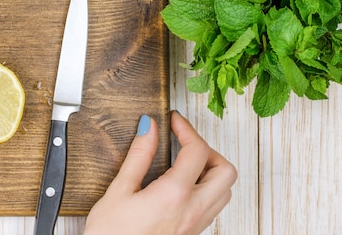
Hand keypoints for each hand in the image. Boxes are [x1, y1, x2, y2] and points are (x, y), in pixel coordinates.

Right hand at [84, 111, 236, 234]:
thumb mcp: (119, 190)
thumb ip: (138, 156)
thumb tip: (149, 128)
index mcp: (174, 195)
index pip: (197, 150)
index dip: (186, 128)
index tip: (173, 121)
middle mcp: (192, 210)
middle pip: (225, 171)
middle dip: (208, 149)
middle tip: (185, 141)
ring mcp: (195, 224)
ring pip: (224, 191)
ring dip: (211, 170)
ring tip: (185, 161)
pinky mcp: (192, 233)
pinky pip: (213, 206)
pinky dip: (206, 188)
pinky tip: (182, 184)